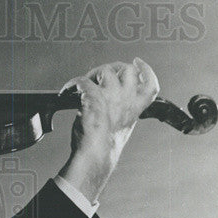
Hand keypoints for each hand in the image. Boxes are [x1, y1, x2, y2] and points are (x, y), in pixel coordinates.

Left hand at [57, 57, 159, 203]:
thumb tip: (108, 98)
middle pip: (128, 69)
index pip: (151, 84)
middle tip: (100, 77)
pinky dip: (71, 85)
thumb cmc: (105, 146)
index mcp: (136, 108)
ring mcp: (112, 96)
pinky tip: (67, 92)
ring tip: (84, 85)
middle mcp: (127, 99)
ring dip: (93, 74)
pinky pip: (82, 81)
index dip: (146, 70)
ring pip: (106, 70)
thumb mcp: (121, 126)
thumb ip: (121, 110)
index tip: (137, 62)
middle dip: (114, 68)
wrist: (96, 155)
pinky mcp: (94, 96)